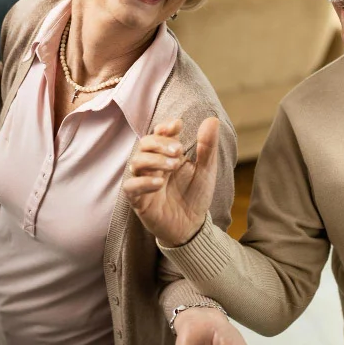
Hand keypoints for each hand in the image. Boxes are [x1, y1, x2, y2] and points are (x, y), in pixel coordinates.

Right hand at [123, 118, 219, 246]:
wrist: (192, 225)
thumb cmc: (196, 194)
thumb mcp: (206, 169)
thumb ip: (208, 146)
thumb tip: (212, 120)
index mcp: (168, 154)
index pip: (159, 134)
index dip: (165, 127)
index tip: (177, 125)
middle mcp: (153, 165)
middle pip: (144, 143)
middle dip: (160, 143)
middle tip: (178, 151)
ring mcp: (144, 181)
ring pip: (136, 162)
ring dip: (154, 160)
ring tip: (173, 165)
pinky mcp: (139, 200)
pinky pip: (131, 187)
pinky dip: (143, 182)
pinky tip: (159, 182)